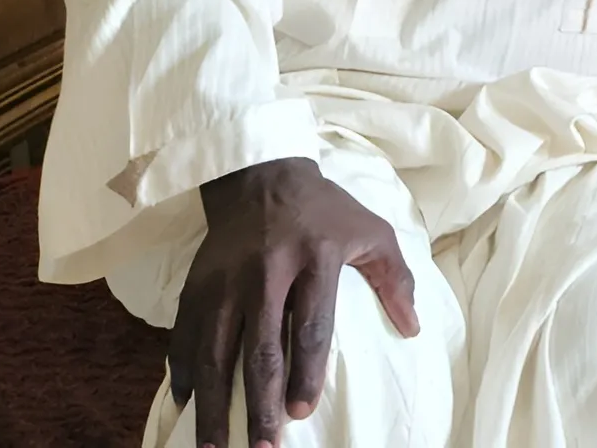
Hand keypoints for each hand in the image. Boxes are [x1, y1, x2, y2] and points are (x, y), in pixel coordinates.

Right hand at [172, 157, 418, 447]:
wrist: (259, 175)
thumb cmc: (324, 211)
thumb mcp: (371, 231)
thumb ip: (395, 278)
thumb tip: (412, 328)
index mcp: (314, 259)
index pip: (310, 326)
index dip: (306, 372)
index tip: (301, 411)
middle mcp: (265, 272)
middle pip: (259, 349)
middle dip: (258, 403)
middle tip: (264, 446)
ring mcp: (224, 280)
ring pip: (214, 351)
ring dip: (214, 403)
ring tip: (217, 445)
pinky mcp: (195, 284)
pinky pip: (185, 335)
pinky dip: (184, 371)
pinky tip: (188, 404)